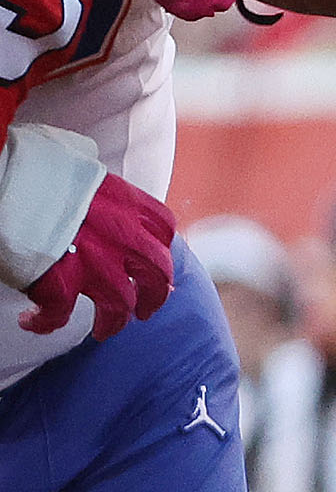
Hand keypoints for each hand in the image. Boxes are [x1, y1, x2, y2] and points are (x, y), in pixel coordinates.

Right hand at [18, 172, 172, 339]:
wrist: (3, 180)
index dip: (162, 249)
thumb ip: (89, 180)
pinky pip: (59, 317)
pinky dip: (44, 323)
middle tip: (146, 309)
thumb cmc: (31, 166)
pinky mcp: (60, 284)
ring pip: (121, 305)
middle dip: (156, 296)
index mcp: (124, 202)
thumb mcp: (73, 160)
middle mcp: (118, 235)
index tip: (157, 263)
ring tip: (104, 331)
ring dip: (114, 323)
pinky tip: (31, 322)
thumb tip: (83, 172)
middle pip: (157, 274)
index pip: (163, 227)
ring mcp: (93, 262)